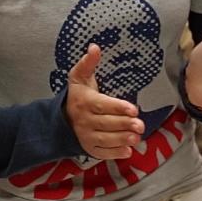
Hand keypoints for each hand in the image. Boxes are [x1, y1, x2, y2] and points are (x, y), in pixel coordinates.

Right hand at [65, 44, 144, 159]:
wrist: (61, 118)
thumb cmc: (77, 94)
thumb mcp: (79, 76)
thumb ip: (88, 63)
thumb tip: (95, 47)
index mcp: (85, 102)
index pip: (102, 105)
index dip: (118, 107)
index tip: (133, 109)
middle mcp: (85, 121)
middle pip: (106, 124)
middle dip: (124, 125)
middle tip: (141, 125)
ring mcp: (86, 136)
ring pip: (105, 139)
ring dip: (122, 139)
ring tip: (137, 138)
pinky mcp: (89, 148)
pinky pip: (102, 152)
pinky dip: (114, 153)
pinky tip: (128, 151)